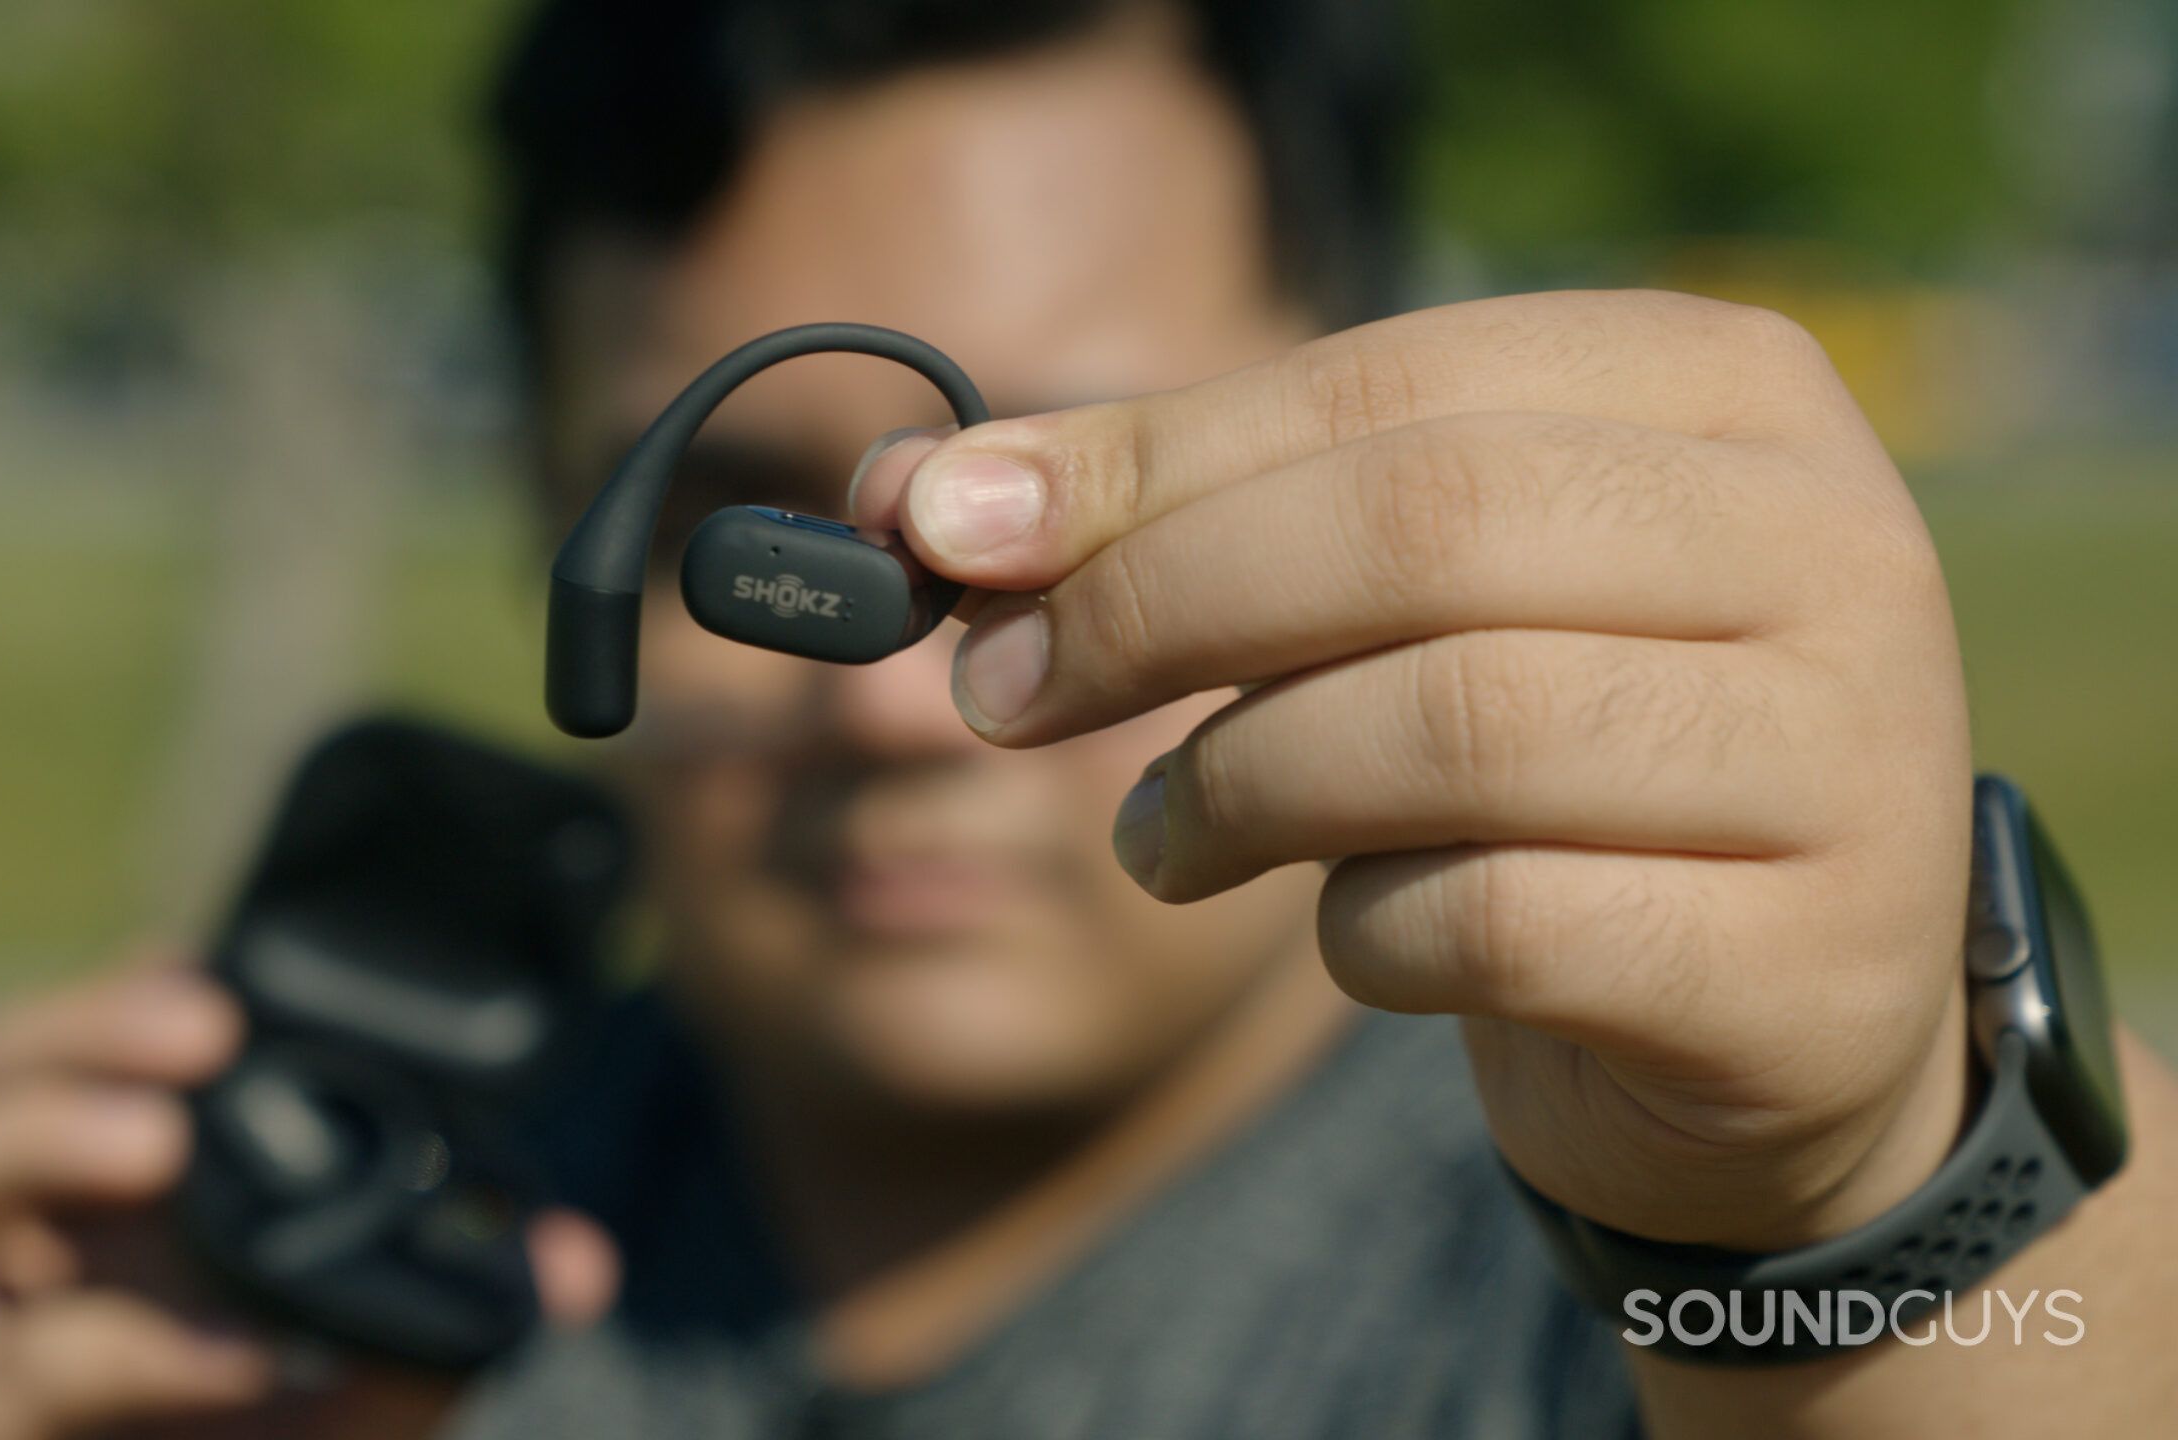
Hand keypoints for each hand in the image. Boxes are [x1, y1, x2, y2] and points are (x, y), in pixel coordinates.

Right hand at [0, 955, 620, 1439]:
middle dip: (68, 1027)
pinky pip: (1, 1381)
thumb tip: (575, 1262)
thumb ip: (445, 1327)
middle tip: (203, 1024)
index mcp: (65, 1224)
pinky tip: (232, 1351)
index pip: (50, 1058)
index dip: (113, 994)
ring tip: (157, 1137)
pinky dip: (123, 1349)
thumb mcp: (351, 1404)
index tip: (212, 958)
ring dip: (29, 1134)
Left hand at [856, 290, 1977, 1251]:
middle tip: (1002, 692)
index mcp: (1728, 391)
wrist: (1767, 1010)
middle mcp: (1831, 546)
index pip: (1388, 385)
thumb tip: (919, 501)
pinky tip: (1343, 934)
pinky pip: (1495, 925)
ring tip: (1161, 838)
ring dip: (1237, 786)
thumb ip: (1190, 522)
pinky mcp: (1805, 971)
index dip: (1146, 460)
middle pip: (1422, 530)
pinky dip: (1358, 935)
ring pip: (1456, 728)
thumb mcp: (1394, 600)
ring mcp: (1850, 762)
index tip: (946, 531)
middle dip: (1159, 608)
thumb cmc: (1542, 761)